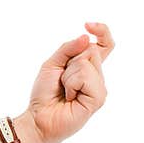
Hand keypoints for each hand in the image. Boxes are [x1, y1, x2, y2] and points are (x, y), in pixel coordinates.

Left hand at [23, 22, 114, 142]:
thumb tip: (87, 37)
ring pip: (88, 63)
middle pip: (91, 51)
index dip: (102, 32)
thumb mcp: (52, 65)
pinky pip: (86, 77)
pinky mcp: (98, 98)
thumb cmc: (44, 94)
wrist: (38, 117)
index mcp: (88, 67)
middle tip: (62, 81)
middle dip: (70, 62)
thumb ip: (67, 49)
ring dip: (69, 75)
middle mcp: (97, 76)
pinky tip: (70, 97)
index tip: (88, 25)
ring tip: (66, 91)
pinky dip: (72, 84)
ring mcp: (100, 88)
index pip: (105, 45)